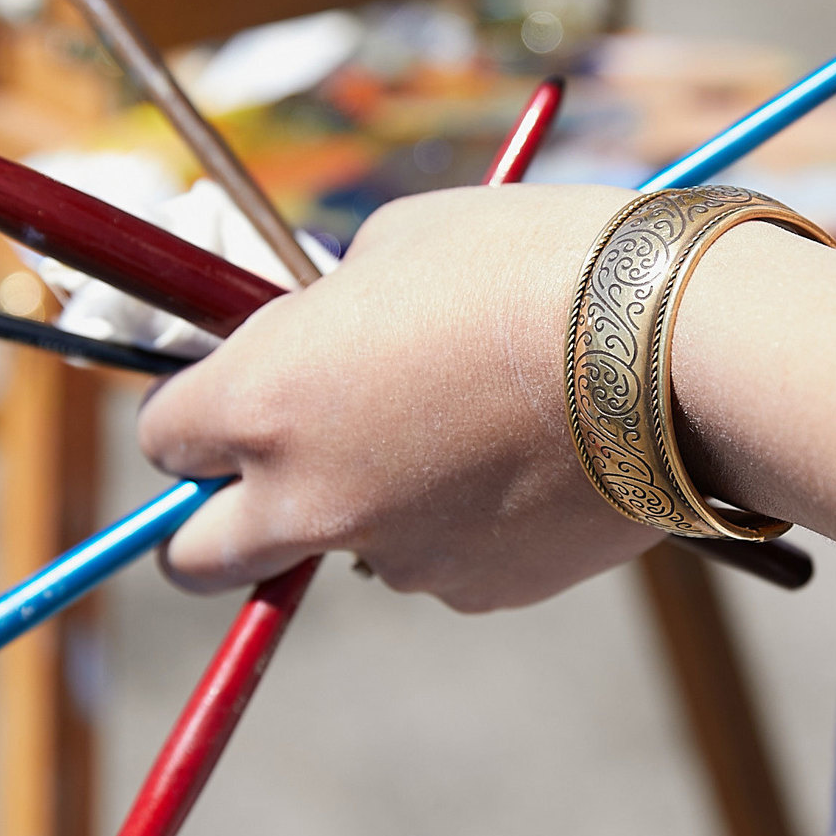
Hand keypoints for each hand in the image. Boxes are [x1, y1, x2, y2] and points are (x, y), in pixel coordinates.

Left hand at [137, 183, 661, 610]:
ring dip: (365, 510)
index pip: (164, 439)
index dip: (193, 415)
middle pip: (196, 559)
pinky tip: (524, 458)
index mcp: (263, 401)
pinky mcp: (483, 591)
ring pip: (342, 551)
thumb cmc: (528, 264)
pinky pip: (442, 562)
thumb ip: (331, 309)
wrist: (670, 347)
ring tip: (460, 428)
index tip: (230, 393)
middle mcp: (309, 501)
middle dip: (214, 522)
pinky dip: (460, 524)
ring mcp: (396, 557)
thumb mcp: (396, 244)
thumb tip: (325, 337)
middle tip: (270, 473)